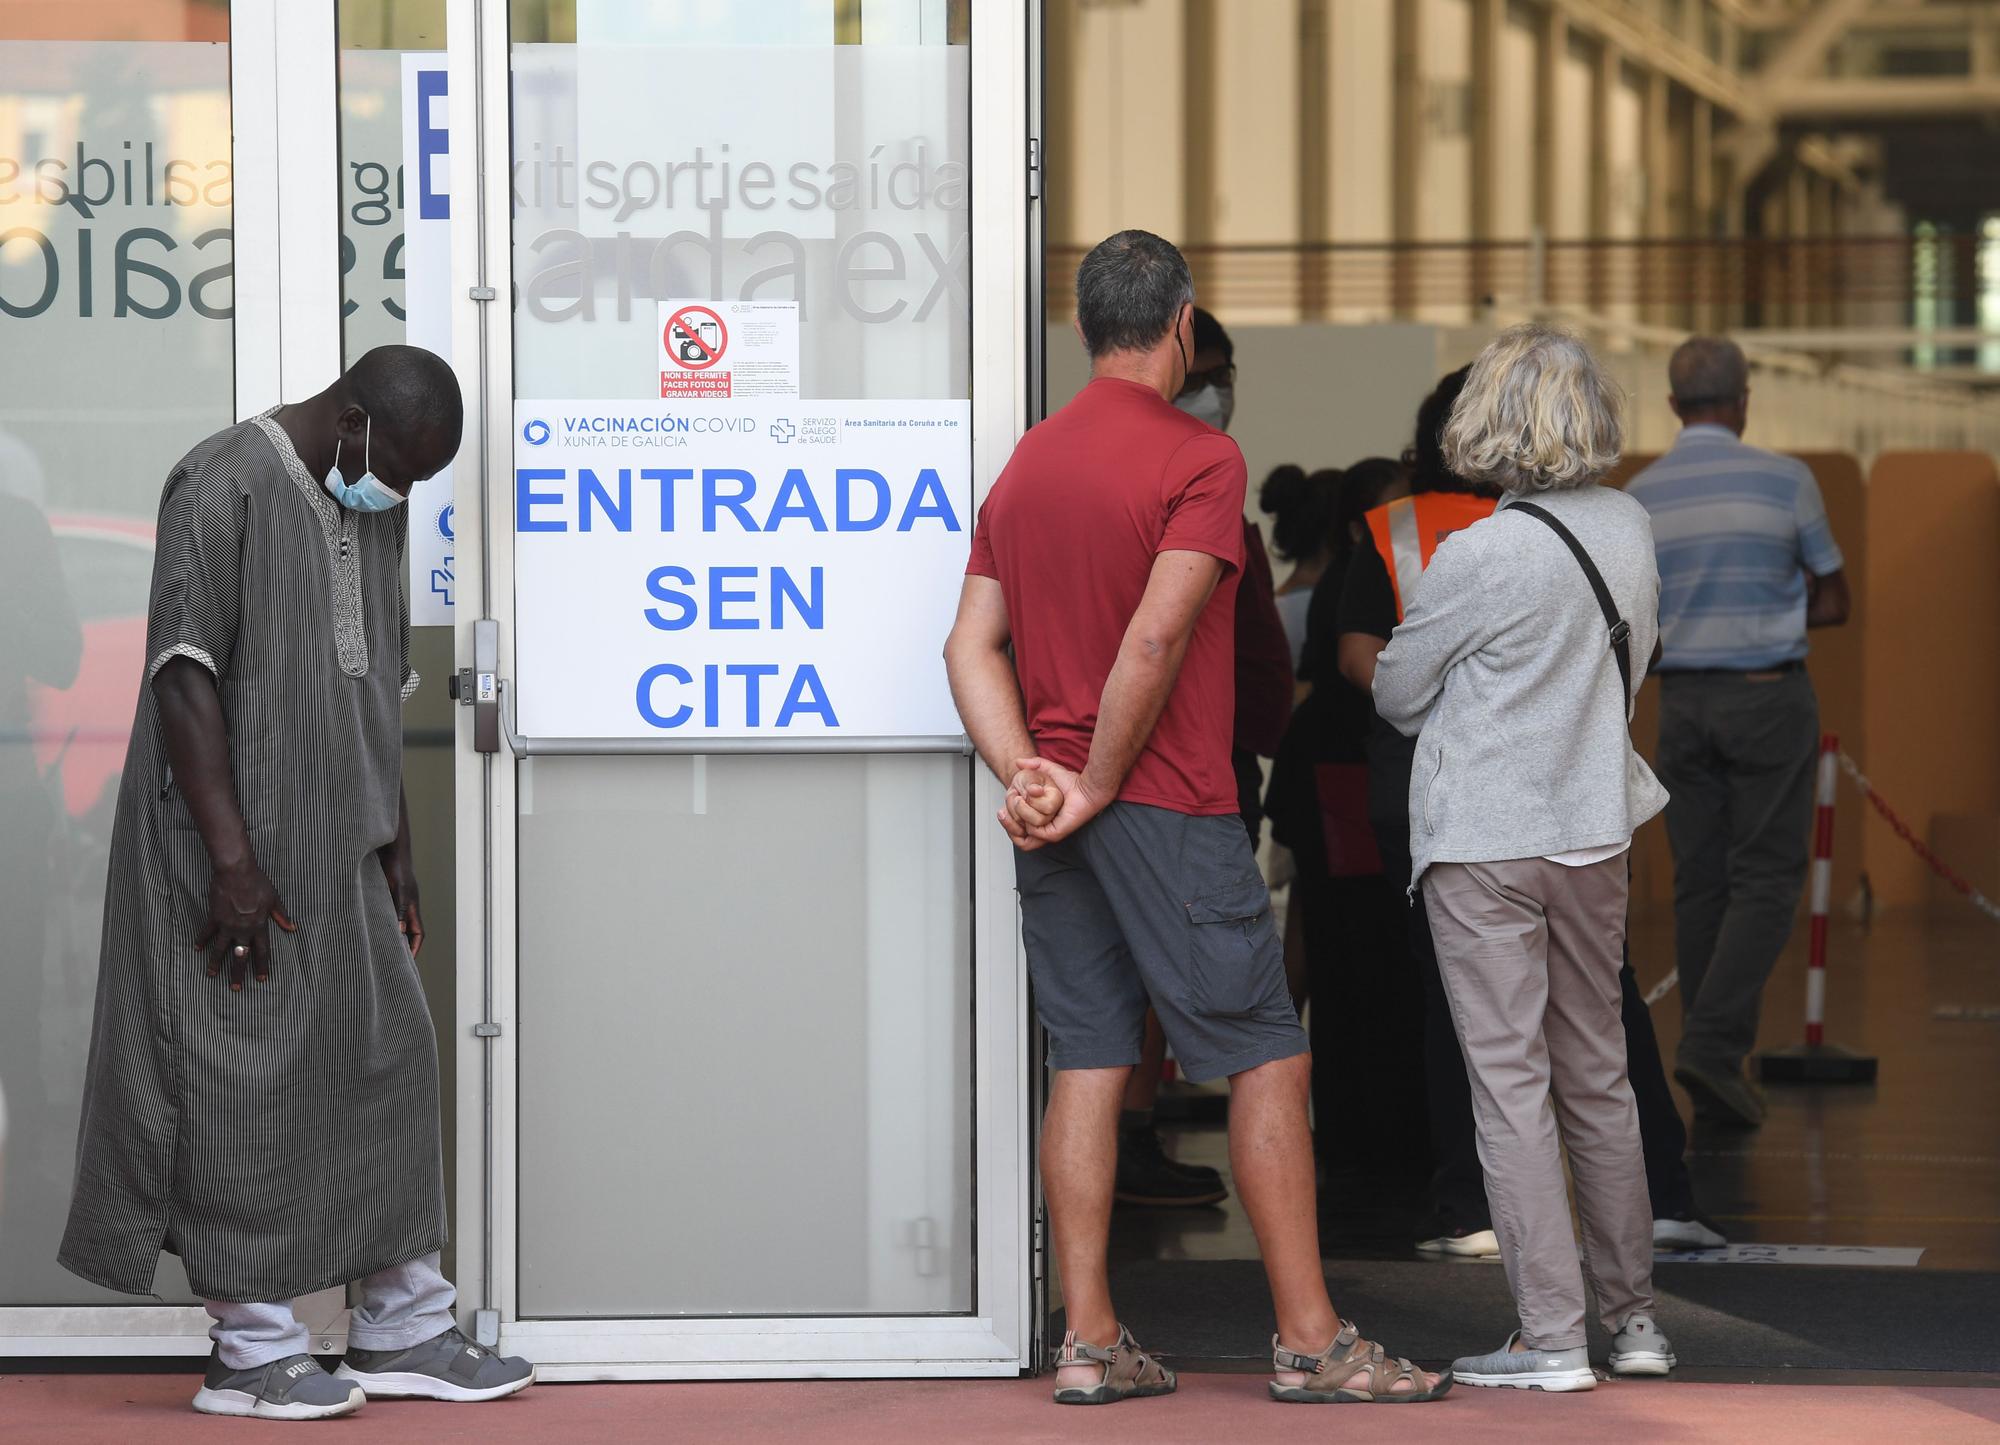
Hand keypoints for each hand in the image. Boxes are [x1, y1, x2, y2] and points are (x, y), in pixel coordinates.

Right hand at [194, 857, 295, 989]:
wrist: (236, 872)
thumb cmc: (258, 882)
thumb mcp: (274, 899)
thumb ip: (281, 916)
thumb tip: (292, 928)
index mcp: (259, 926)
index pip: (262, 951)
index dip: (262, 966)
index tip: (261, 979)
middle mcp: (243, 929)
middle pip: (241, 956)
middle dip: (238, 973)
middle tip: (236, 988)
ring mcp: (227, 925)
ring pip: (220, 949)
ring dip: (216, 963)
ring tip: (212, 975)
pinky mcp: (214, 918)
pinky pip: (206, 932)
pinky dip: (201, 940)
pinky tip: (197, 949)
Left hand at [379, 848, 423, 956]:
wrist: (389, 849)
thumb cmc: (396, 867)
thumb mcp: (398, 890)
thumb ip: (399, 910)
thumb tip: (400, 931)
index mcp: (412, 907)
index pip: (418, 933)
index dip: (414, 948)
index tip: (407, 962)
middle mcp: (405, 906)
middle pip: (407, 931)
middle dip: (402, 946)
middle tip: (391, 960)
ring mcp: (396, 900)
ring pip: (395, 923)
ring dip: (389, 934)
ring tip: (378, 948)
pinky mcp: (385, 894)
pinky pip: (385, 914)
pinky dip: (379, 923)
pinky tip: (367, 928)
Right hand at [998, 756, 1110, 849]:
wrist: (1085, 789)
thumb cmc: (1070, 782)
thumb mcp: (1047, 770)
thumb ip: (1033, 764)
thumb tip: (1018, 762)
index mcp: (1036, 816)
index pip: (1014, 825)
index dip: (1005, 817)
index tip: (1001, 807)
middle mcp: (1040, 826)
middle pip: (1014, 832)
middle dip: (1008, 817)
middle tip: (1016, 799)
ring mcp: (1046, 831)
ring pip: (1023, 829)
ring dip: (1021, 812)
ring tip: (1026, 798)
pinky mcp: (1053, 834)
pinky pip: (1034, 830)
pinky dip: (1031, 815)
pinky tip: (1036, 802)